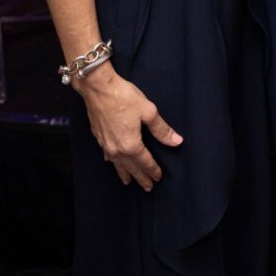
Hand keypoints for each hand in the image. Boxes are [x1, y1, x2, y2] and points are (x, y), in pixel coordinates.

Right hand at [76, 66, 182, 189]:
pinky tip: (112, 161)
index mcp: (131, 145)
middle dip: (140, 177)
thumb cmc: (123, 97)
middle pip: (131, 168)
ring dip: (125, 173)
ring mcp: (106, 144)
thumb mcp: (148, 111)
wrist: (98, 88)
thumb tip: (177, 141)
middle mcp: (117, 149)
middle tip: (148, 187)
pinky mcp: (99, 137)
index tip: (159, 177)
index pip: (145, 162)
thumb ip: (162, 129)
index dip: (153, 170)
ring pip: (117, 164)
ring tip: (129, 182)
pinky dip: (112, 161)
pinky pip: (107, 155)